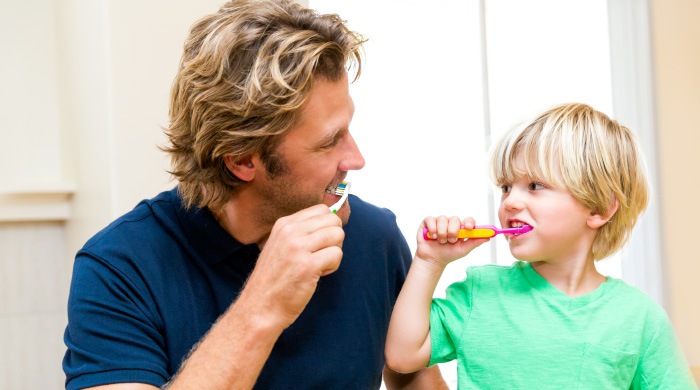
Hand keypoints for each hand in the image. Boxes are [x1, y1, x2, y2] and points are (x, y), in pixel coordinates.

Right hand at [241, 204, 343, 329]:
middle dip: (334, 238)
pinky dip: (333, 266)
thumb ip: (300, 232)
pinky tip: (318, 275)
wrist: (260, 307)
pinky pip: (337, 254)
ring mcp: (298, 248)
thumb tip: (330, 220)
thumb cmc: (273, 280)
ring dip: (334, 252)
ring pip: (338, 235)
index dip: (327, 227)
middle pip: (333, 220)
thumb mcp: (279, 245)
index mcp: (284, 224)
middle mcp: (290, 231)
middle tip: (321, 255)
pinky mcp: (308, 265)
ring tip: (319, 265)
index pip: (321, 210)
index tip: (318, 243)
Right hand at [415, 215, 488, 267]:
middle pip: (455, 218)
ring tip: (441, 241)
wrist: (432, 260)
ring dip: (442, 233)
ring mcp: (439, 222)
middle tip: (451, 241)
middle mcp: (451, 223)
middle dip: (453, 231)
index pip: (468, 220)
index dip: (469, 222)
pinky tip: (432, 237)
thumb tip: (488, 237)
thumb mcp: (463, 250)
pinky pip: (431, 220)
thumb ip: (475, 242)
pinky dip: (432, 229)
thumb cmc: (448, 254)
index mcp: (461, 228)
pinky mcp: (428, 222)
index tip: (468, 228)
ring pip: (443, 219)